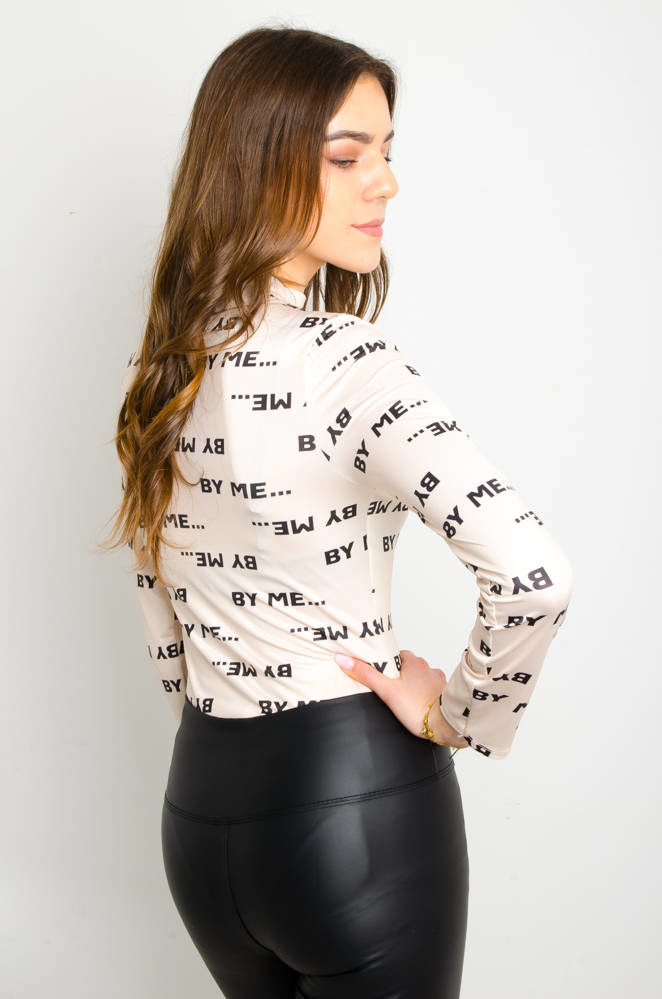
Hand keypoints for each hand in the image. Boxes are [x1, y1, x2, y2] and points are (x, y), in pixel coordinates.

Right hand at [334, 648, 469, 749]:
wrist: (445, 724)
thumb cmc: (417, 707)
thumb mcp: (386, 690)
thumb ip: (365, 674)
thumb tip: (343, 659)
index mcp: (414, 662)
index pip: (397, 655)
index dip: (387, 663)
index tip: (380, 671)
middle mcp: (427, 668)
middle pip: (409, 666)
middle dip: (400, 674)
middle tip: (389, 687)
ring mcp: (437, 681)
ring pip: (421, 677)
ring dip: (414, 684)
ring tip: (404, 697)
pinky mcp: (443, 694)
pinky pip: (432, 689)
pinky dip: (425, 693)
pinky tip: (419, 703)